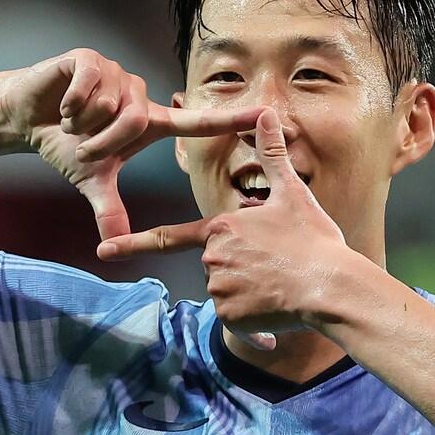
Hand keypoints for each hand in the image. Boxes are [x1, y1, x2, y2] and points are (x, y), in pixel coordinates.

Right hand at [5, 49, 265, 240]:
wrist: (27, 117)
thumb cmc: (66, 145)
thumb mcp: (91, 179)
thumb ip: (109, 209)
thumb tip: (112, 245)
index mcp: (150, 120)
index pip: (198, 121)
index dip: (231, 120)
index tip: (267, 114)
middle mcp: (140, 94)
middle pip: (137, 121)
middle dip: (104, 141)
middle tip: (85, 143)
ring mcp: (117, 73)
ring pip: (112, 106)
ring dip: (85, 123)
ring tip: (73, 121)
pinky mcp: (90, 59)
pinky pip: (89, 88)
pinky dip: (71, 104)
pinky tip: (63, 104)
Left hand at [97, 109, 349, 348]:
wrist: (330, 286)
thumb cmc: (313, 240)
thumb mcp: (293, 193)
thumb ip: (272, 155)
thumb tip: (266, 113)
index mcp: (220, 227)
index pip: (169, 237)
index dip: (132, 243)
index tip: (104, 249)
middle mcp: (212, 257)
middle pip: (216, 266)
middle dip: (242, 269)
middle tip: (277, 265)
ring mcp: (219, 289)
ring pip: (228, 293)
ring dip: (250, 294)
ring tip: (282, 284)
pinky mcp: (232, 317)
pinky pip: (238, 320)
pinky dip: (255, 321)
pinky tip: (278, 309)